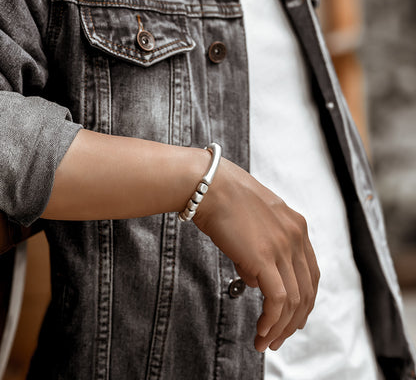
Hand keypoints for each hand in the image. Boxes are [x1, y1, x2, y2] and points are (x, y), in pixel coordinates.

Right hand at [193, 157, 319, 351]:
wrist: (210, 186)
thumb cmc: (225, 199)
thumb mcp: (255, 221)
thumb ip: (262, 249)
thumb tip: (256, 279)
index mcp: (297, 227)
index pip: (310, 273)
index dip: (303, 300)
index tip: (291, 316)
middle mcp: (296, 237)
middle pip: (307, 290)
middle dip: (295, 320)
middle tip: (280, 337)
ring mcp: (283, 247)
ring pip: (294, 300)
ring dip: (282, 326)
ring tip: (267, 341)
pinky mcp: (264, 258)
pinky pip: (278, 300)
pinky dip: (272, 321)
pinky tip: (262, 331)